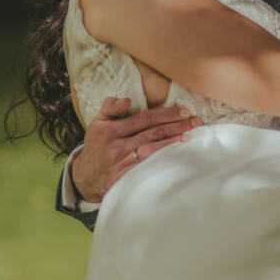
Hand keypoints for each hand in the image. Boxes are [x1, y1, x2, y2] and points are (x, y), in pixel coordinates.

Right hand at [71, 96, 200, 201]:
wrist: (84, 177)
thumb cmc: (97, 145)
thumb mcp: (97, 123)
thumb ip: (110, 107)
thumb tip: (126, 100)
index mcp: (110, 130)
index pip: (144, 118)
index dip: (166, 114)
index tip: (184, 110)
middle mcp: (116, 146)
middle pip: (152, 133)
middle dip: (176, 126)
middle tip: (195, 121)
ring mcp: (121, 164)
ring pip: (152, 150)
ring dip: (173, 142)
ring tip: (190, 136)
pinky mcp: (125, 179)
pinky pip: (148, 168)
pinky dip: (163, 161)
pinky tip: (177, 156)